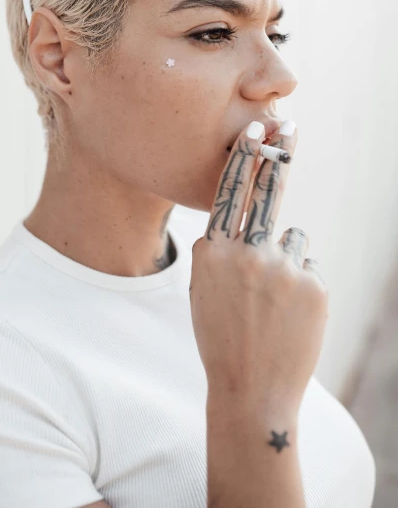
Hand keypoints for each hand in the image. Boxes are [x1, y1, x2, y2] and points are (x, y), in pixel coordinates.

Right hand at [189, 120, 328, 419]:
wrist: (252, 390)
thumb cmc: (221, 338)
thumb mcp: (203, 289)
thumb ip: (218, 251)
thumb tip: (242, 224)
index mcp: (214, 252)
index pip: (230, 192)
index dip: (243, 157)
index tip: (255, 129)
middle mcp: (248, 253)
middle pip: (267, 190)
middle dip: (277, 154)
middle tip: (288, 124)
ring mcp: (283, 268)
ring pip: (291, 240)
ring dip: (285, 260)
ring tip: (274, 303)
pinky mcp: (313, 285)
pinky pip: (307, 267)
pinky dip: (301, 285)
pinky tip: (290, 315)